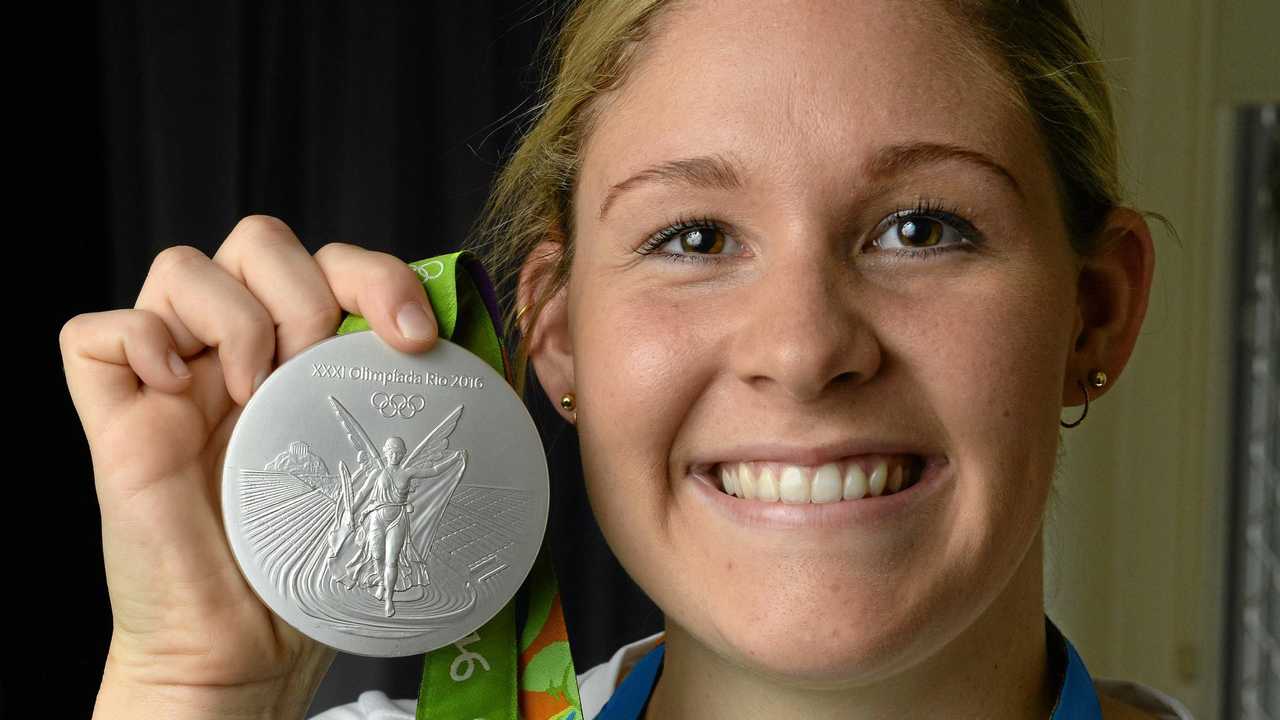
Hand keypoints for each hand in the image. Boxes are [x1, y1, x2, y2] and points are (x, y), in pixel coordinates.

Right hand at [60, 215, 438, 718]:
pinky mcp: (116, 416)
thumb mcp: (378, 467)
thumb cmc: (317, 561)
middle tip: (320, 365)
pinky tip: (180, 392)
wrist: (247, 645)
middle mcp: (238, 352)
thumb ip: (405, 402)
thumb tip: (483, 351)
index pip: (332, 265)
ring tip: (255, 393)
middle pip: (259, 241)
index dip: (376, 276)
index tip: (415, 337)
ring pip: (181, 265)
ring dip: (234, 316)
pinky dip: (138, 340)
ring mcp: (173, 379)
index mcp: (304, 356)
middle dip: (307, 291)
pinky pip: (92, 332)